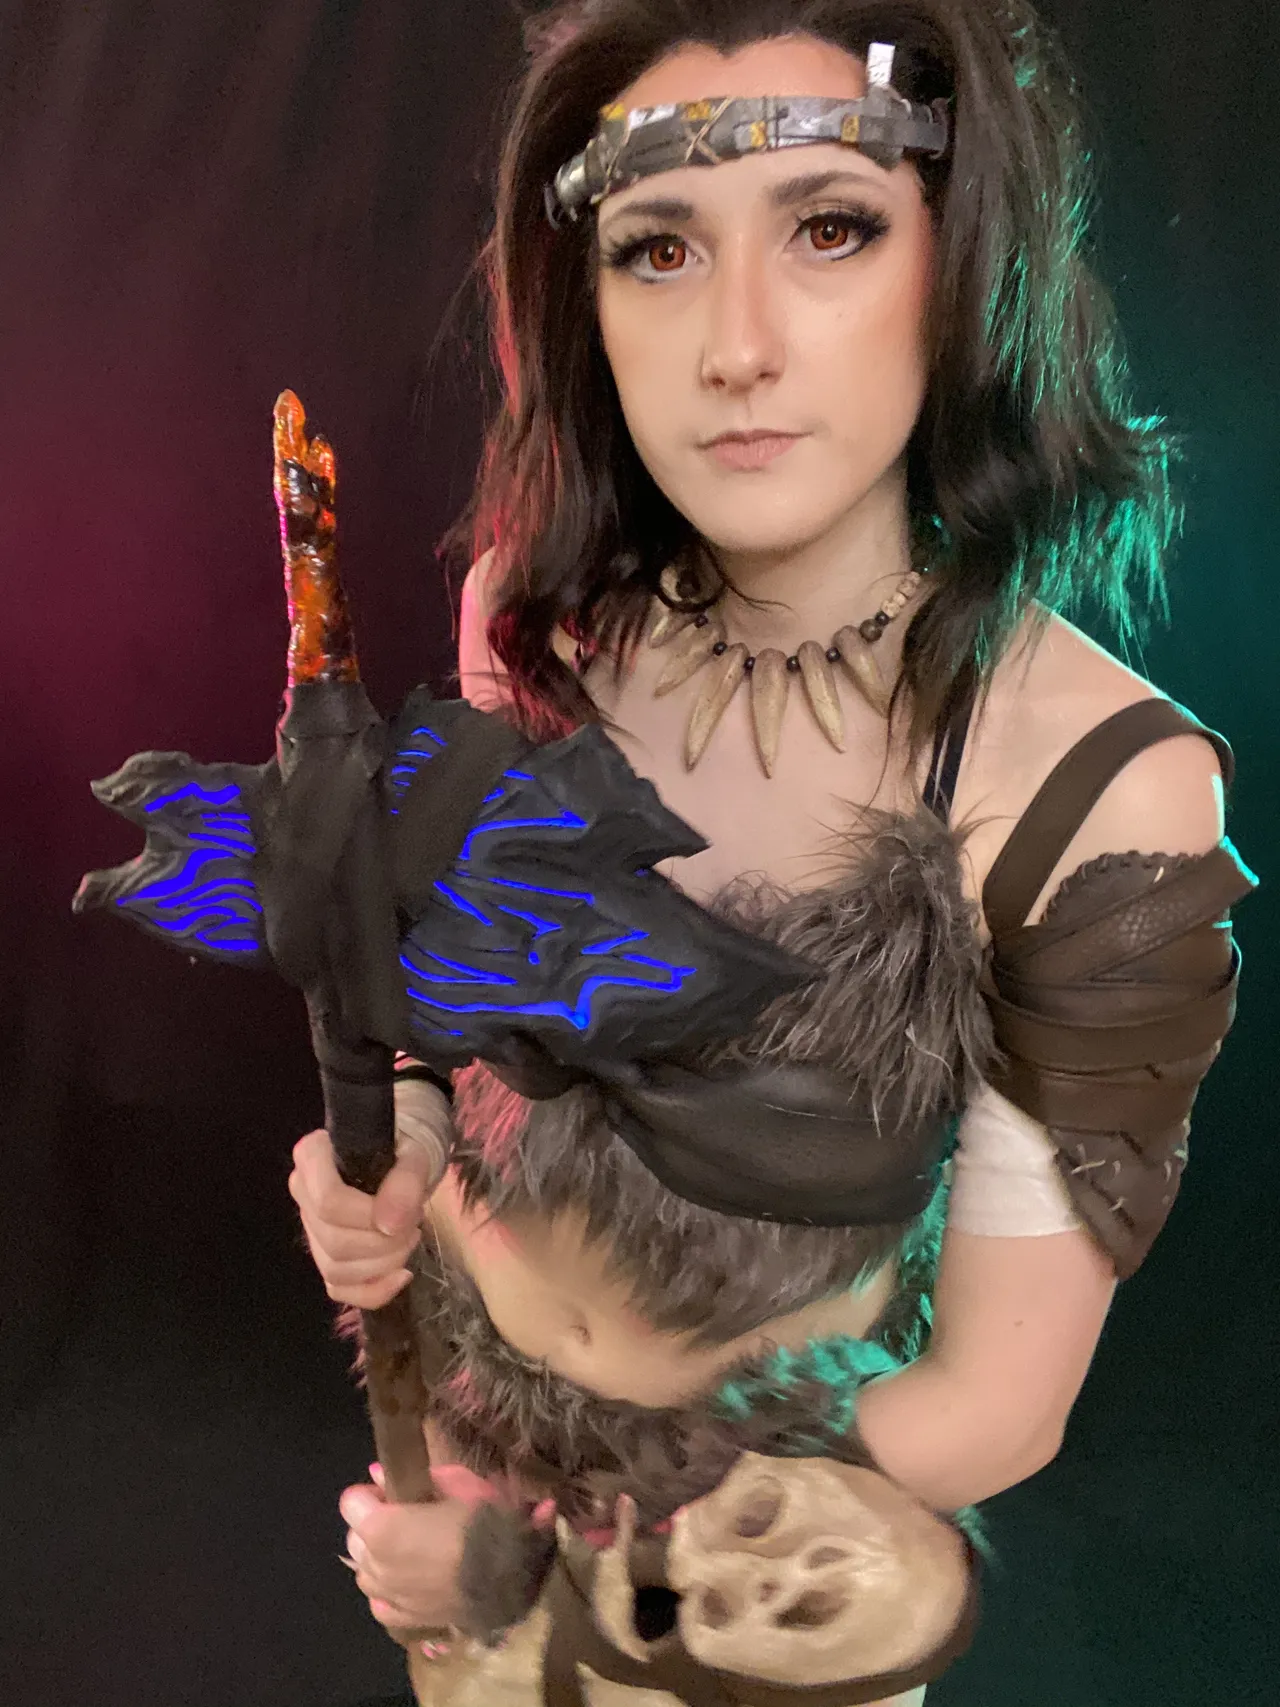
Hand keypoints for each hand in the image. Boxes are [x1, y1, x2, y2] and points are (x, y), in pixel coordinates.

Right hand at [288, 1105, 444, 1307]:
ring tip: (410, 1238)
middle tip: (414, 1225)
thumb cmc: (401, 1152)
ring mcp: (310, 1229)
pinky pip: (339, 1290)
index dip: (368, 1217)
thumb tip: (390, 1226)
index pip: (328, 1202)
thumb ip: (404, 1184)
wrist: (400, 1162)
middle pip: (334, 1240)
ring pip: (336, 1268)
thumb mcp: (413, 1156)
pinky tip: (401, 1275)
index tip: (404, 1213)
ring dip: (384, 1264)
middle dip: (384, 1243)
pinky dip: (375, 1291)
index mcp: (312, 1158)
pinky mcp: (324, 1257)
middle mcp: (302, 1193)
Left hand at [340, 1463, 511, 1631]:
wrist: (511, 1577)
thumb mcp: (458, 1484)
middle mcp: (374, 1563)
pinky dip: (388, 1589)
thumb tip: (380, 1474)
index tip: (393, 1492)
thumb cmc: (484, 1522)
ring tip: (412, 1551)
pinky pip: (379, 1602)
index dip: (371, 1492)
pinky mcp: (402, 1620)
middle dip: (373, 1524)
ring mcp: (386, 1595)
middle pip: (354, 1538)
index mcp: (383, 1527)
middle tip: (406, 1518)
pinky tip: (411, 1580)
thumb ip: (415, 1479)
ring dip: (378, 1558)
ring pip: (364, 1571)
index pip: (350, 1501)